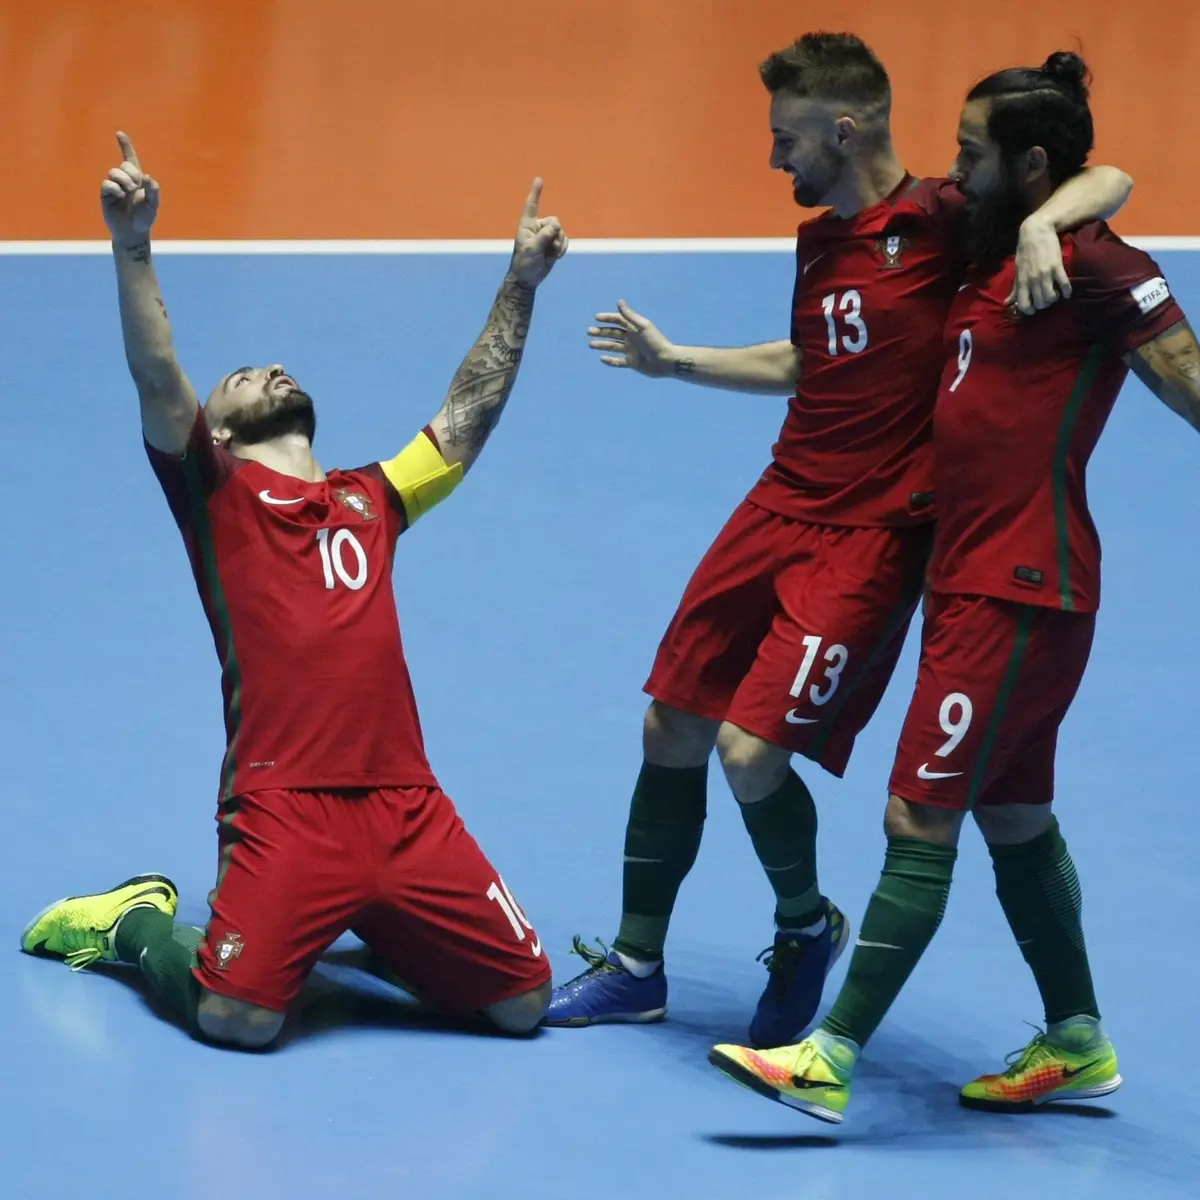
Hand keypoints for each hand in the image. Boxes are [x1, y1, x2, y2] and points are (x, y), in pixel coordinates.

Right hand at [101, 132, 160, 247]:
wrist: (133, 231)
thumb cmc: (144, 218)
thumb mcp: (153, 204)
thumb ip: (153, 190)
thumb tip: (146, 176)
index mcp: (136, 179)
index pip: (130, 158)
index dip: (125, 145)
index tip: (119, 133)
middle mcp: (124, 180)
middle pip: (124, 165)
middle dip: (132, 174)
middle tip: (136, 187)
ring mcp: (114, 186)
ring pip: (114, 172)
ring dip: (124, 181)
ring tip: (129, 193)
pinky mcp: (105, 194)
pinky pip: (107, 184)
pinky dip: (115, 189)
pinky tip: (120, 196)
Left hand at [508, 179, 567, 286]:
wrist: (528, 278)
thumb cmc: (524, 263)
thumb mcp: (532, 249)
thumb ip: (544, 236)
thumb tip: (556, 225)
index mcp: (527, 225)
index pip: (532, 206)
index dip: (536, 193)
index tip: (539, 179)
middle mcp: (538, 227)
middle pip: (555, 222)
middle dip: (555, 235)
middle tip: (548, 248)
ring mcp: (547, 235)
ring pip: (561, 232)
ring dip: (559, 245)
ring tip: (549, 255)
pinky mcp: (554, 243)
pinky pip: (565, 241)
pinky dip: (562, 249)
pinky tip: (554, 257)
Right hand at [587, 301, 676, 375]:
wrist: (665, 361)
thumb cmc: (655, 342)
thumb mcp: (642, 326)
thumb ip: (630, 315)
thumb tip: (619, 301)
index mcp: (634, 328)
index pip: (618, 320)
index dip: (608, 318)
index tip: (597, 318)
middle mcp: (631, 338)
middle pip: (613, 333)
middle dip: (601, 332)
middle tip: (589, 332)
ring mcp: (631, 351)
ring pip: (613, 347)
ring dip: (602, 345)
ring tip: (591, 344)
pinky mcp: (632, 363)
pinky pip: (618, 361)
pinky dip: (610, 361)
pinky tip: (602, 359)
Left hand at [1008, 214, 1071, 313]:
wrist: (1036, 232)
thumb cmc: (1025, 252)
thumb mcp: (1018, 270)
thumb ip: (1015, 288)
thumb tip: (1007, 303)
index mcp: (1022, 282)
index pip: (1023, 306)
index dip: (1029, 310)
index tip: (1034, 306)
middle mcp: (1032, 280)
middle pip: (1040, 304)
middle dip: (1044, 304)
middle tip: (1046, 298)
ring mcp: (1045, 274)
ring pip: (1051, 297)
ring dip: (1054, 298)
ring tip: (1055, 293)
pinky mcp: (1057, 267)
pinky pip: (1064, 285)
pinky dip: (1067, 292)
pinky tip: (1066, 292)